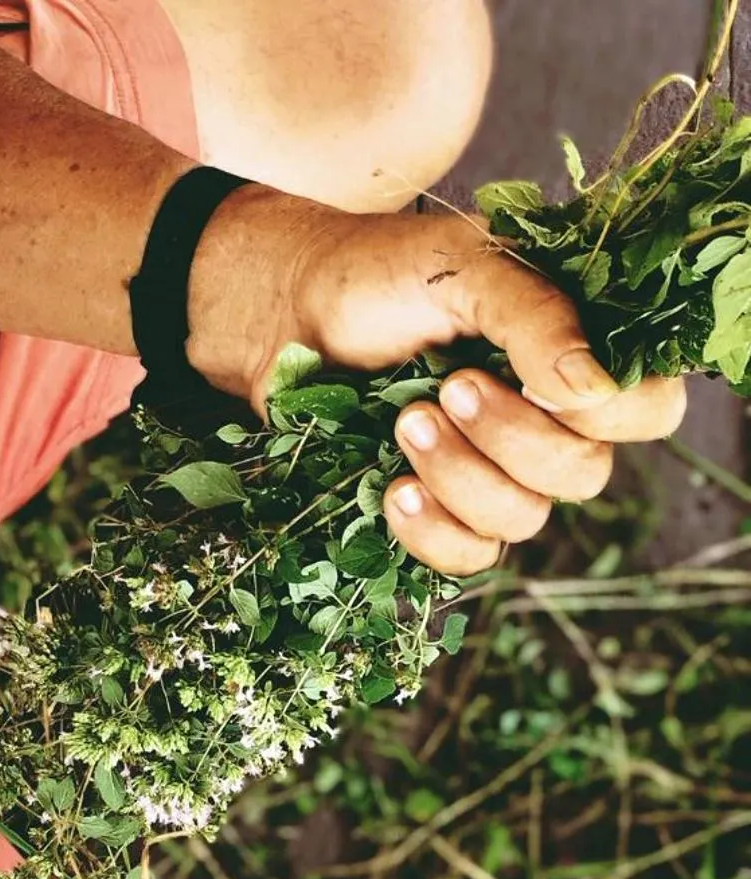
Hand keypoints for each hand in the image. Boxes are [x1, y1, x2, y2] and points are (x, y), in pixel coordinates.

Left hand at [186, 191, 686, 574]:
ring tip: (403, 422)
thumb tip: (592, 384)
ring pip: (523, 520)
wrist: (286, 314)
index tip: (542, 379)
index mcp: (575, 350)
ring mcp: (495, 471)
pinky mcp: (442, 510)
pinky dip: (433, 532)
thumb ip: (535, 314)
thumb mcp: (463, 267)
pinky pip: (469, 556)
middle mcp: (549, 419)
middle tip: (450, 386)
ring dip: (461, 476)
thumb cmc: (379, 276)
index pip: (647, 408)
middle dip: (512, 439)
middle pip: (584, 474)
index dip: (611, 414)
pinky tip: (393, 492)